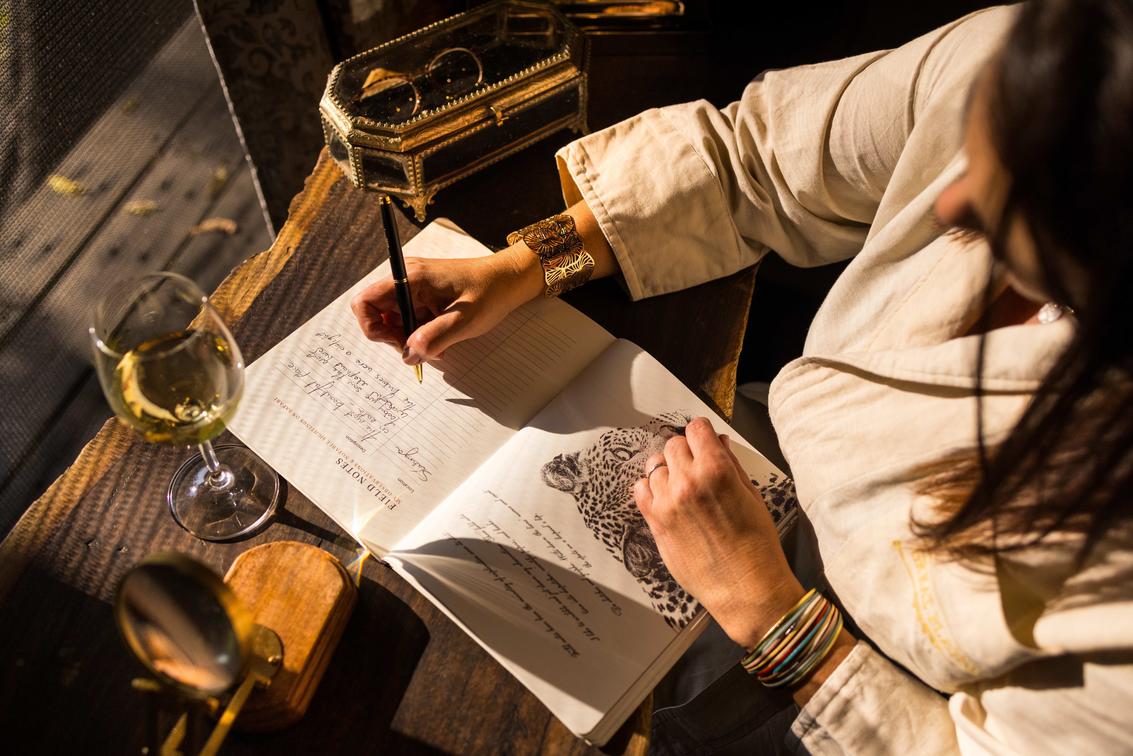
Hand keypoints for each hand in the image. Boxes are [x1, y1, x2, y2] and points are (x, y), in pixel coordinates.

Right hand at [350, 244, 542, 363]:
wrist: (509, 280)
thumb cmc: (490, 292)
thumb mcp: (465, 320)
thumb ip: (435, 337)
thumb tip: (408, 354)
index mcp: (411, 278)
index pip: (365, 301)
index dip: (372, 327)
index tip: (398, 342)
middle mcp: (407, 279)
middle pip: (377, 314)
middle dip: (395, 338)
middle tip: (422, 351)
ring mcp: (415, 288)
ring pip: (394, 320)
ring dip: (410, 339)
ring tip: (438, 348)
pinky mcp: (424, 296)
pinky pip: (410, 319)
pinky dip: (421, 334)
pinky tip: (442, 340)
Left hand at [633, 417, 804, 648]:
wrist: (746, 589)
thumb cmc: (758, 545)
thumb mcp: (752, 497)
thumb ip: (731, 465)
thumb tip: (719, 443)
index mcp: (716, 470)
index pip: (696, 429)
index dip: (703, 433)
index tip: (705, 441)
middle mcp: (687, 482)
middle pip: (674, 445)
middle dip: (687, 452)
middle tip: (698, 467)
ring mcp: (667, 503)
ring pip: (655, 466)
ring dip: (668, 471)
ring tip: (683, 486)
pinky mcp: (655, 523)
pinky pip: (640, 490)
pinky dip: (651, 489)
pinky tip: (666, 498)